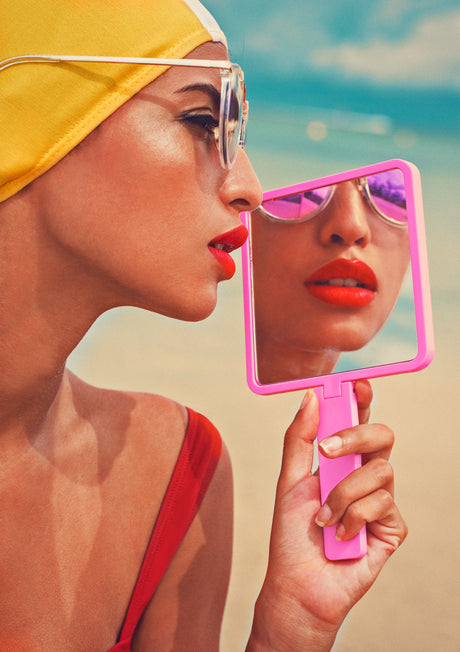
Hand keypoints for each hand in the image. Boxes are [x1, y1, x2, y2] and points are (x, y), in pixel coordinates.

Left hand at [247, 380, 406, 650]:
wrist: (297, 584)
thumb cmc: (291, 535)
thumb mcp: (288, 481)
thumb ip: (299, 438)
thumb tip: (312, 395)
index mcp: (341, 462)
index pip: (357, 422)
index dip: (362, 399)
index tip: (358, 382)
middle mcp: (364, 476)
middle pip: (382, 436)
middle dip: (355, 437)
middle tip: (327, 451)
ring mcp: (379, 501)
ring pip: (381, 471)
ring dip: (343, 494)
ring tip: (324, 519)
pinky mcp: (391, 528)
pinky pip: (382, 504)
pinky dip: (354, 518)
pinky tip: (342, 537)